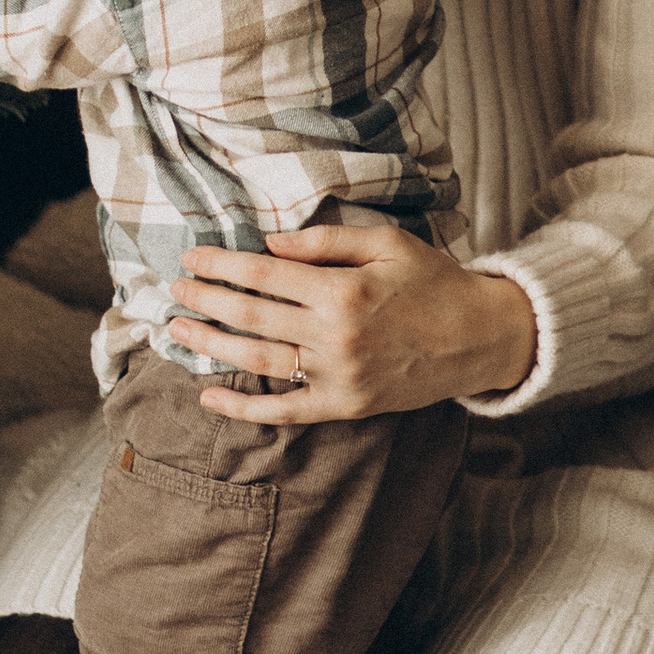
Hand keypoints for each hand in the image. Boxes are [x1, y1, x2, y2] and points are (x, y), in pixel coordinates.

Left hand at [167, 224, 537, 422]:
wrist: (480, 337)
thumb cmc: (432, 282)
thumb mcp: (387, 243)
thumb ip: (325, 243)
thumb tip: (269, 245)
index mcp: (344, 289)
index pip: (264, 275)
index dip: (221, 265)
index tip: (191, 258)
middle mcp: (336, 335)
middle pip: (251, 316)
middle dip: (205, 301)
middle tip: (172, 290)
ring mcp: (338, 376)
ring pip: (258, 360)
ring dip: (211, 345)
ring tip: (177, 330)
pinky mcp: (345, 407)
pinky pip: (284, 411)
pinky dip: (243, 406)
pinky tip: (210, 395)